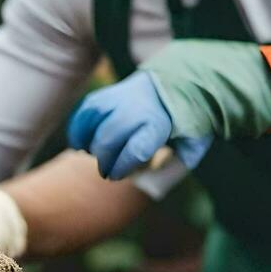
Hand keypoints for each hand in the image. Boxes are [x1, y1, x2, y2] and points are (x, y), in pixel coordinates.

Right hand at [67, 71, 212, 179]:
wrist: (174, 82)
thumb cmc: (183, 122)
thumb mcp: (192, 146)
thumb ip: (175, 169)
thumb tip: (150, 189)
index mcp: (159, 123)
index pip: (136, 150)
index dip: (122, 168)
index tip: (117, 175)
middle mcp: (136, 108)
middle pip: (108, 139)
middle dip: (104, 162)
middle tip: (107, 173)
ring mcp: (118, 98)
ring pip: (92, 124)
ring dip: (91, 146)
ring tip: (96, 155)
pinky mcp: (104, 94)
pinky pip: (83, 113)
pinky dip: (78, 131)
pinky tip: (82, 145)